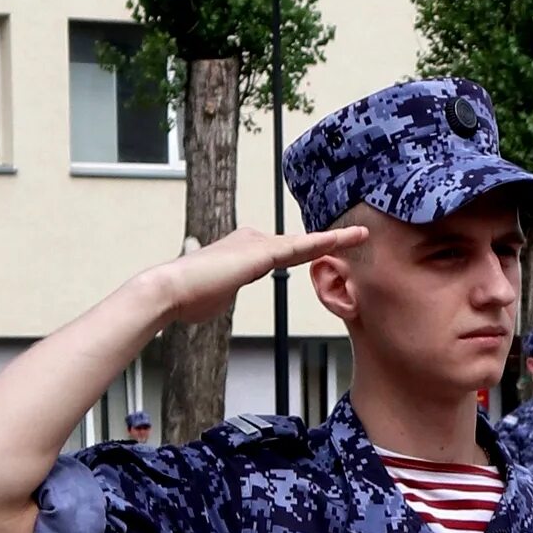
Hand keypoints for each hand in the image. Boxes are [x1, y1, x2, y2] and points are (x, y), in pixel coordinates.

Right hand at [139, 226, 366, 330]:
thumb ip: (224, 291)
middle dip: (326, 243)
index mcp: (244, 252)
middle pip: (297, 245)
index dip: (306, 252)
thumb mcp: (215, 296)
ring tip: (361, 234)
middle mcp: (252, 242)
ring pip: (304, 243)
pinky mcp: (262, 252)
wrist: (170, 290)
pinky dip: (324, 242)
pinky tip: (345, 239)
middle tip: (356, 237)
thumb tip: (220, 294)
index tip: (327, 251)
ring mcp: (257, 244)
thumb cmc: (188, 298)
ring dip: (334, 240)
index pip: (283, 253)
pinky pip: (301, 247)